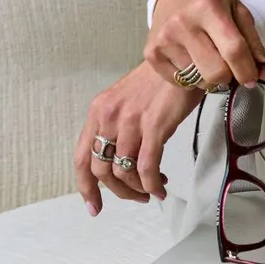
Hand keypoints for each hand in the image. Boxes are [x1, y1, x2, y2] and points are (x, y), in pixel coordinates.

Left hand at [74, 63, 200, 213]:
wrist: (183, 57)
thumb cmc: (160, 80)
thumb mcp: (126, 100)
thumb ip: (117, 125)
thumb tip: (120, 159)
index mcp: (98, 111)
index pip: (82, 156)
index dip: (85, 187)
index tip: (93, 206)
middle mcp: (108, 116)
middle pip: (101, 170)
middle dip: (119, 192)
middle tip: (136, 197)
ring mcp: (130, 121)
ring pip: (124, 173)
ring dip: (139, 189)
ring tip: (154, 189)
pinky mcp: (153, 126)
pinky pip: (147, 167)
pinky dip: (153, 184)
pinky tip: (161, 188)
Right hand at [144, 0, 264, 94]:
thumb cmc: (211, 2)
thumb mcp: (238, 12)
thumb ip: (254, 44)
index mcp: (208, 6)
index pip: (234, 50)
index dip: (248, 71)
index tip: (252, 78)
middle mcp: (182, 22)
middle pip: (216, 72)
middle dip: (228, 76)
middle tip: (228, 66)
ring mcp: (164, 39)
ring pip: (199, 81)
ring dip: (209, 76)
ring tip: (207, 57)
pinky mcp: (152, 53)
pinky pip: (181, 82)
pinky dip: (191, 77)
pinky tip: (190, 58)